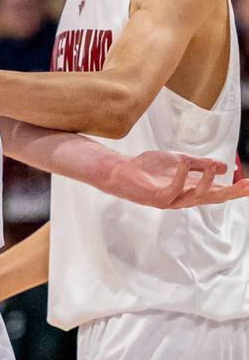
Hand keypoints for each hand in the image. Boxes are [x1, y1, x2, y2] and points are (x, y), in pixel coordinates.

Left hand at [103, 150, 248, 208]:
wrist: (122, 172)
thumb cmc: (149, 168)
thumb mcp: (179, 160)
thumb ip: (200, 164)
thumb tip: (224, 167)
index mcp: (191, 188)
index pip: (218, 191)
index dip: (235, 189)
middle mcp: (185, 197)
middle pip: (213, 198)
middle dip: (230, 193)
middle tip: (246, 186)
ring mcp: (171, 200)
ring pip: (195, 196)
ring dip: (205, 182)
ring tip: (211, 168)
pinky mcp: (157, 198)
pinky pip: (172, 190)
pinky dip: (179, 176)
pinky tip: (183, 163)